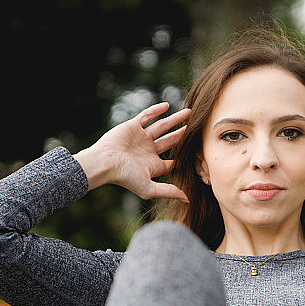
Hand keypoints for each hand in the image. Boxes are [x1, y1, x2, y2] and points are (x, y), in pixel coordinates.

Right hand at [74, 103, 189, 200]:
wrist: (104, 162)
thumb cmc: (125, 177)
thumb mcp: (149, 188)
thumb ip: (169, 192)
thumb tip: (188, 200)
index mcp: (153, 165)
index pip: (173, 161)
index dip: (185, 157)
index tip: (200, 150)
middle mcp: (148, 150)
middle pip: (171, 140)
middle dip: (184, 134)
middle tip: (198, 126)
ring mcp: (141, 138)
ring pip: (162, 126)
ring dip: (175, 119)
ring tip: (189, 112)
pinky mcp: (132, 126)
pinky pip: (146, 116)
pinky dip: (156, 111)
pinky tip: (167, 106)